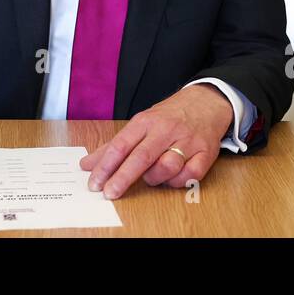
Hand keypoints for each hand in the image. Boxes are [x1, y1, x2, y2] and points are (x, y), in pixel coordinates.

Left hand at [78, 84, 233, 199]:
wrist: (206, 101)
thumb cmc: (168, 116)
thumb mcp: (140, 123)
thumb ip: (113, 146)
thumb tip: (87, 165)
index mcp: (145, 121)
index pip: (120, 145)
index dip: (106, 166)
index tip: (95, 183)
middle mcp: (166, 129)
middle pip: (141, 157)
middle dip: (123, 178)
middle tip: (109, 193)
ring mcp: (187, 140)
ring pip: (167, 167)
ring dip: (155, 178)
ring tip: (152, 176)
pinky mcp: (206, 152)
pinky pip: (190, 175)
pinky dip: (179, 181)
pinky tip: (173, 177)